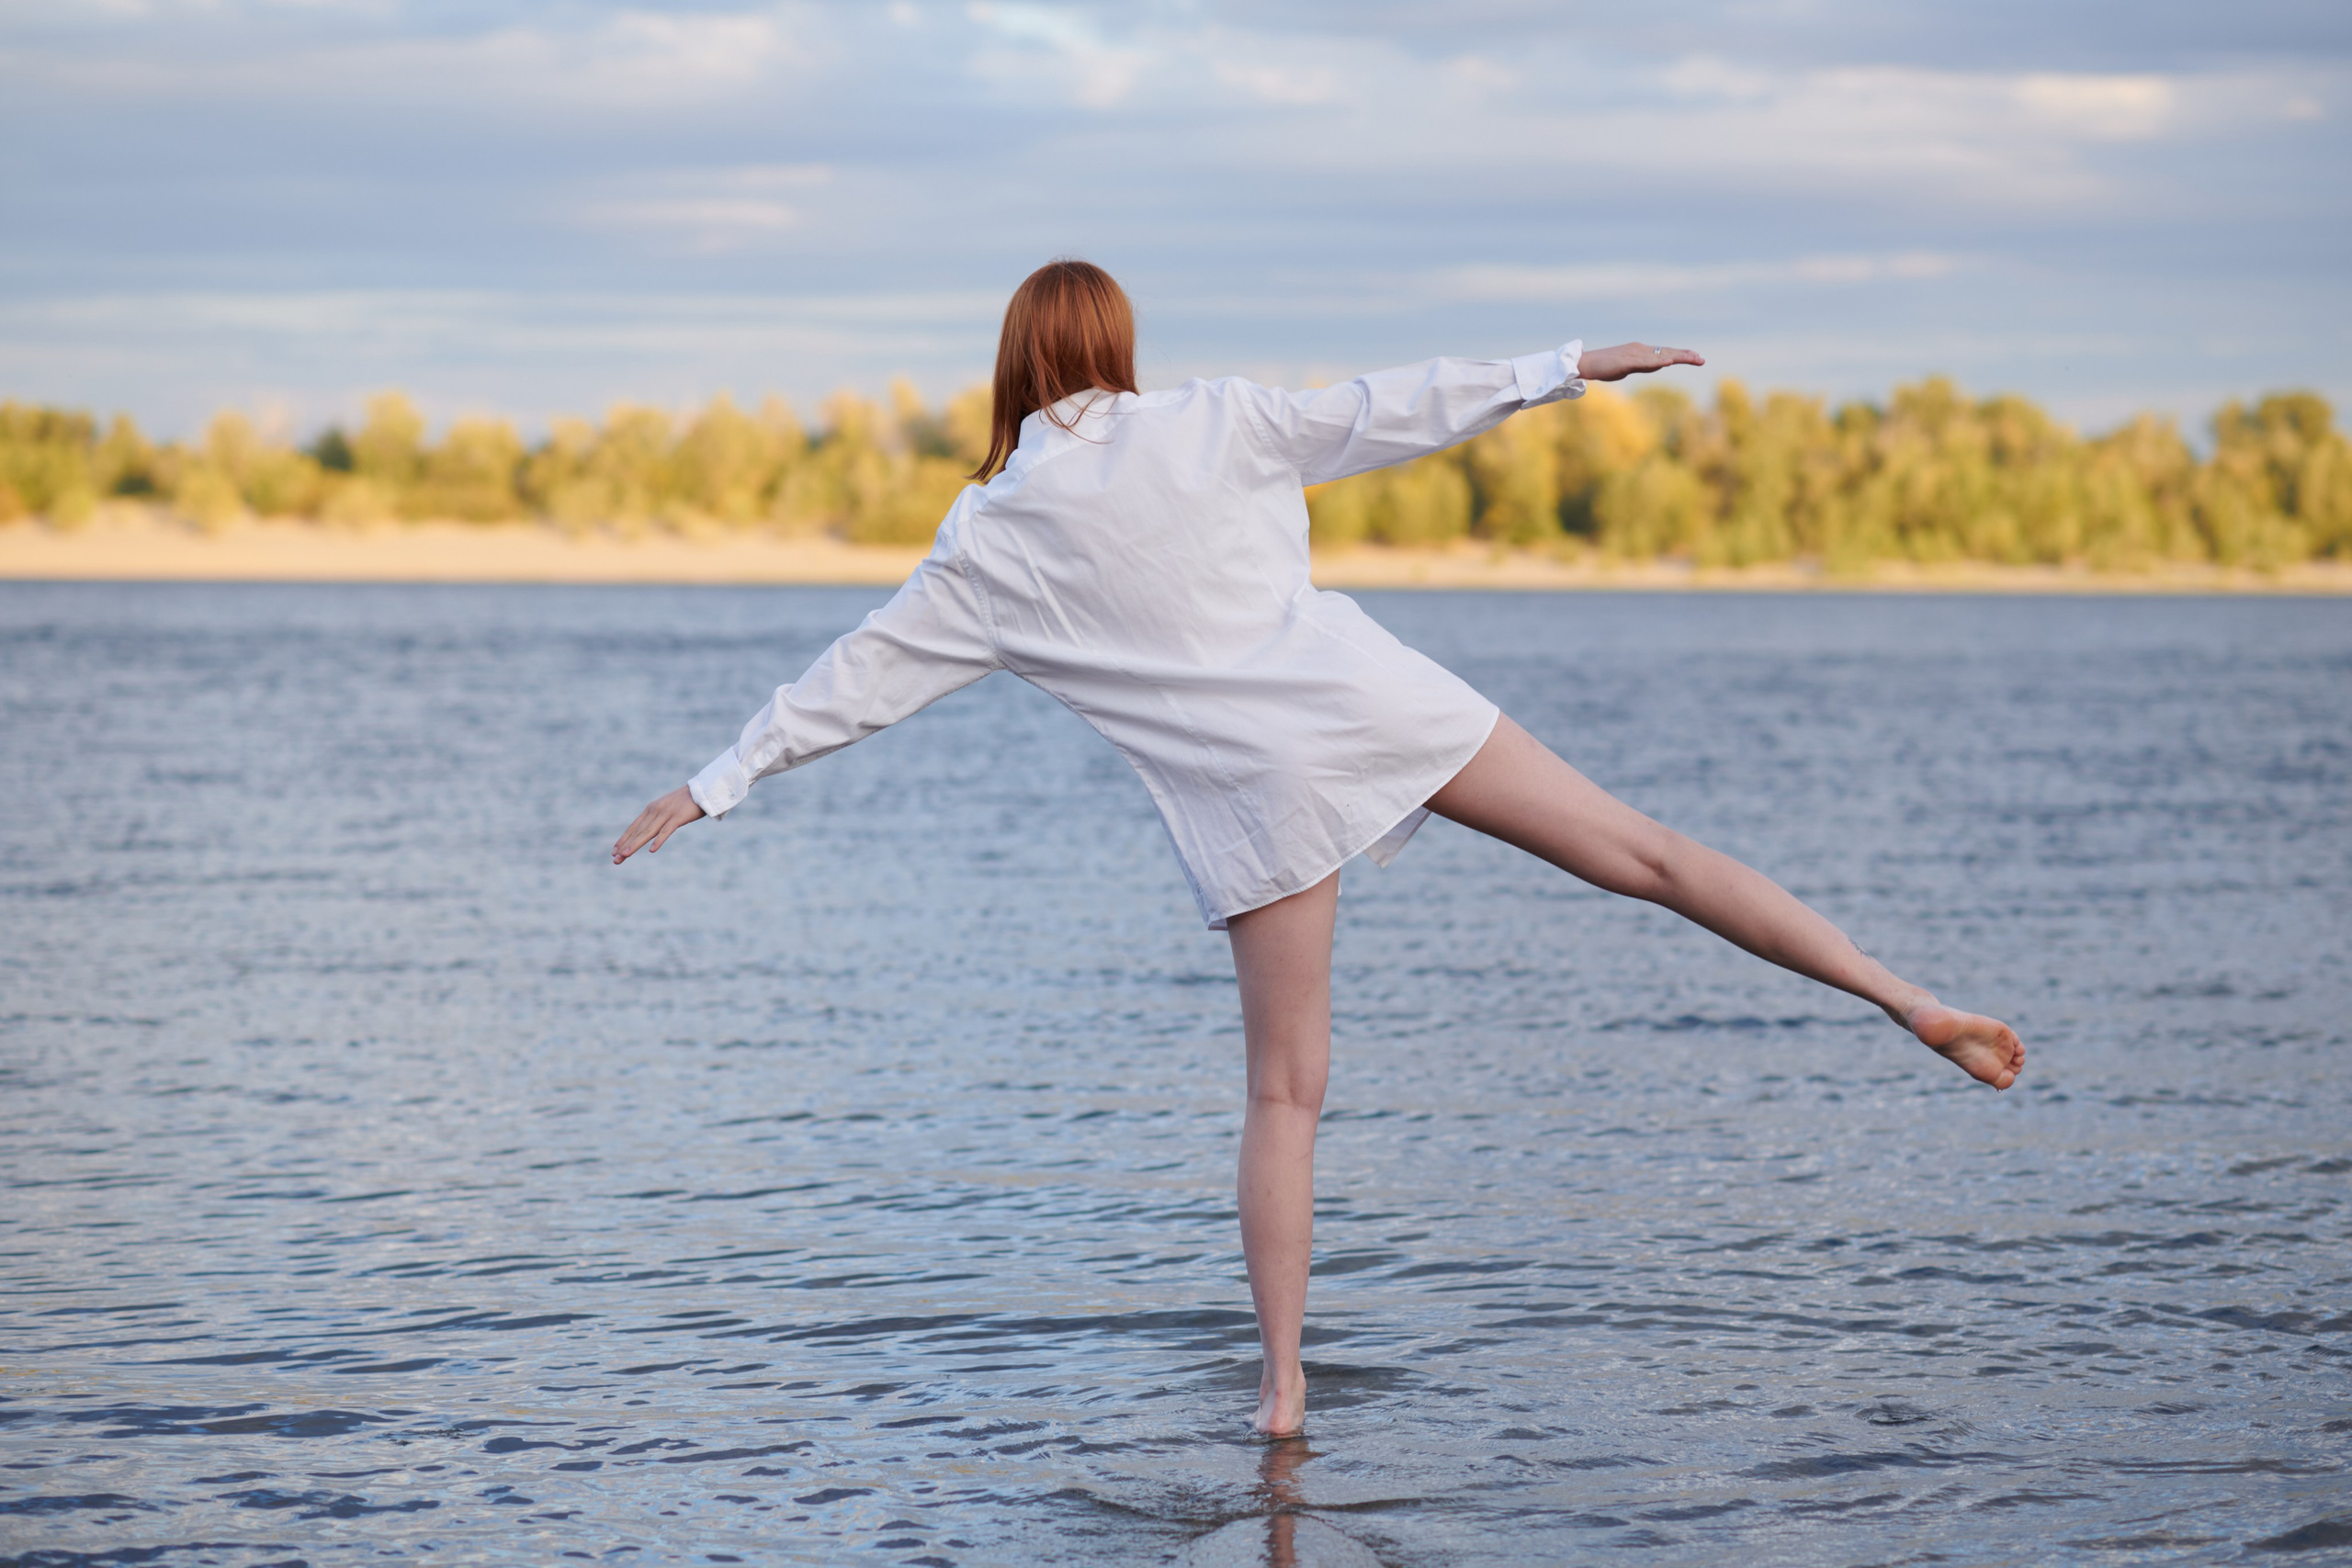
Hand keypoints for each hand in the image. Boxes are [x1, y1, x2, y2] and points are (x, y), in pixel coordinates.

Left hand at [612, 784, 704, 863]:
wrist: (702, 790)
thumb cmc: (685, 802)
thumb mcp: (667, 808)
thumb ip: (658, 818)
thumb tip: (649, 831)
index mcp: (651, 809)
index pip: (634, 827)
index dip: (623, 839)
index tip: (614, 851)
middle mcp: (655, 810)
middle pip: (638, 831)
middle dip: (625, 846)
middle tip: (615, 859)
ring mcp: (666, 813)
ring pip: (648, 832)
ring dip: (635, 844)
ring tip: (625, 855)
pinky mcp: (678, 817)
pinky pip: (666, 831)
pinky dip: (659, 840)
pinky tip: (652, 850)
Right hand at [1576, 342, 1704, 382]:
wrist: (1585, 363)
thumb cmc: (1604, 367)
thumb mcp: (1628, 367)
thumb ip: (1642, 366)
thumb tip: (1655, 366)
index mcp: (1641, 351)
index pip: (1665, 353)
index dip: (1681, 354)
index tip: (1696, 357)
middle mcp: (1640, 350)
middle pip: (1667, 353)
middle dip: (1685, 356)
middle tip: (1702, 360)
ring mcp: (1634, 354)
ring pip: (1661, 356)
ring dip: (1678, 358)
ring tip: (1693, 359)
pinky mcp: (1627, 361)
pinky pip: (1646, 362)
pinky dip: (1658, 363)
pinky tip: (1669, 363)